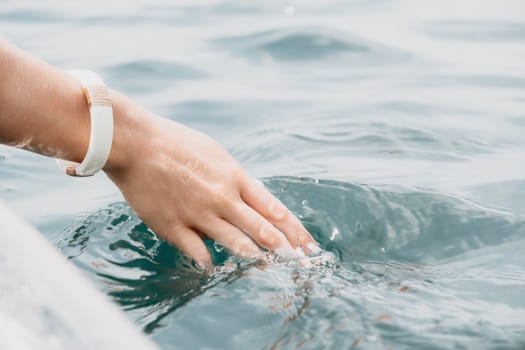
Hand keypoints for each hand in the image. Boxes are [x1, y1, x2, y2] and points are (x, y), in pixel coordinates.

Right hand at [104, 92, 317, 266]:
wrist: (136, 143)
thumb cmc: (176, 144)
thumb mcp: (215, 154)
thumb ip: (235, 179)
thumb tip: (253, 198)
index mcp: (234, 177)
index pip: (274, 208)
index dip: (293, 229)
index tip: (307, 243)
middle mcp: (222, 197)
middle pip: (261, 229)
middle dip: (284, 248)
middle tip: (300, 263)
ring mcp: (199, 214)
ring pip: (235, 244)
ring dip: (254, 258)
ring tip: (268, 268)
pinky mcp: (174, 227)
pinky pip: (199, 253)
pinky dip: (208, 262)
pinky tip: (212, 267)